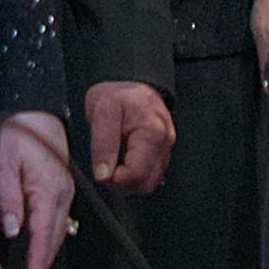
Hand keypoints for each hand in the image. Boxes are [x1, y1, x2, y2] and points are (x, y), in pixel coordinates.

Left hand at [0, 110, 75, 268]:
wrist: (36, 112)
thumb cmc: (19, 133)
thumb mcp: (5, 162)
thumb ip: (8, 197)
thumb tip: (12, 229)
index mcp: (48, 191)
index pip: (42, 237)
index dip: (36, 264)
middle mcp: (61, 195)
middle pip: (54, 240)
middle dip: (42, 267)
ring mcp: (64, 192)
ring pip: (58, 232)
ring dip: (46, 255)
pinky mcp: (62, 189)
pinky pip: (58, 220)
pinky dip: (50, 238)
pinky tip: (42, 247)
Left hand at [87, 80, 175, 194]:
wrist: (129, 84)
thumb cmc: (118, 95)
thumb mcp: (102, 112)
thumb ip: (103, 144)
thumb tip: (104, 175)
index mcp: (153, 132)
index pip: (137, 174)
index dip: (115, 179)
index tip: (102, 170)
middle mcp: (165, 142)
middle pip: (146, 184)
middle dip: (122, 182)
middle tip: (107, 165)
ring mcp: (166, 149)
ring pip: (149, 184)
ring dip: (129, 180)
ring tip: (116, 160)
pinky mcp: (162, 154)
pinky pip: (150, 176)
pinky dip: (135, 175)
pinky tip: (125, 160)